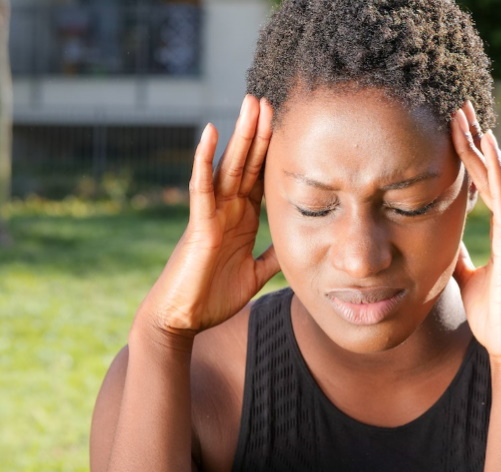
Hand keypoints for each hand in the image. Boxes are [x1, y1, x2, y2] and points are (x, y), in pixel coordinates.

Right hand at [136, 95, 279, 335]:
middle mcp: (227, 209)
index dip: (274, 152)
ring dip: (240, 134)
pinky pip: (202, 187)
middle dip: (259, 132)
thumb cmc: (213, 296)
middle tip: (269, 99)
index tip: (287, 124)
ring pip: (228, 166)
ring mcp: (212, 214)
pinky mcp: (199, 225)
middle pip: (247, 163)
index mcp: (242, 218)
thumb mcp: (255, 274)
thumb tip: (296, 246)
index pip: (261, 177)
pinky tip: (210, 132)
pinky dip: (205, 160)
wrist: (182, 320)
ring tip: (250, 103)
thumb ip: (273, 257)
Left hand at [450, 101, 500, 364]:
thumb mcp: (470, 276)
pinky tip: (488, 149)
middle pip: (496, 172)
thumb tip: (444, 240)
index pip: (488, 183)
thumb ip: (460, 255)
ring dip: (483, 148)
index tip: (456, 127)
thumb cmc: (494, 316)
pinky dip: (497, 174)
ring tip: (465, 117)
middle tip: (458, 107)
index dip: (473, 154)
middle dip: (477, 139)